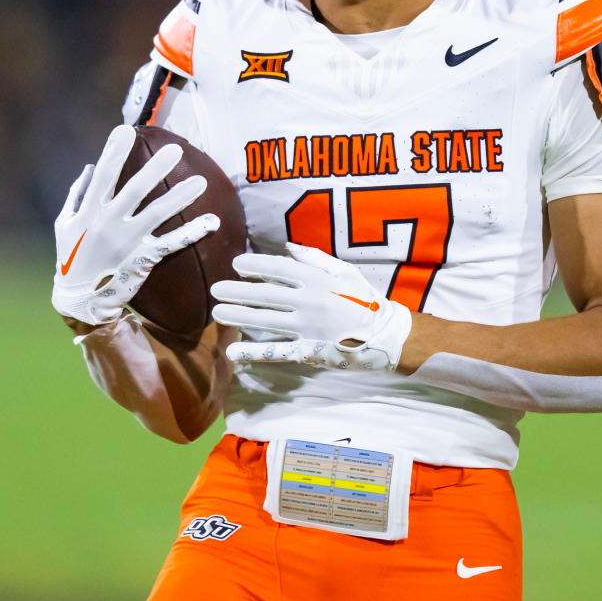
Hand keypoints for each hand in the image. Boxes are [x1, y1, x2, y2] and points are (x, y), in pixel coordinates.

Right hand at [52, 124, 219, 325]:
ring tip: (201, 182)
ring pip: (157, 215)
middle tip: (175, 150)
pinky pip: (171, 244)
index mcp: (88, 212)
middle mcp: (107, 224)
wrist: (80, 300)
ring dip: (180, 197)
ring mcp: (126, 242)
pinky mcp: (142, 259)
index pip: (102, 177)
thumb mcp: (64, 225)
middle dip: (154, 169)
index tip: (125, 130)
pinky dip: (191, 233)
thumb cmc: (71, 258)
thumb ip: (76, 195)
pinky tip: (211, 222)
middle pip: (134, 190)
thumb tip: (90, 167)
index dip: (113, 153)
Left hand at [211, 242, 411, 371]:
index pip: (277, 268)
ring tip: (218, 313)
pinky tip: (234, 352)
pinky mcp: (307, 350)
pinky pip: (277, 351)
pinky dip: (254, 352)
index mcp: (316, 279)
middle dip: (237, 290)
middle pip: (264, 294)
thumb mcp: (344, 271)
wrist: (386, 334)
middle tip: (216, 289)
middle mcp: (308, 301)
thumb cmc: (365, 299)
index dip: (254, 265)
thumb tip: (287, 248)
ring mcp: (306, 327)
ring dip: (238, 315)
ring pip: (265, 320)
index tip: (236, 264)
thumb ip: (315, 258)